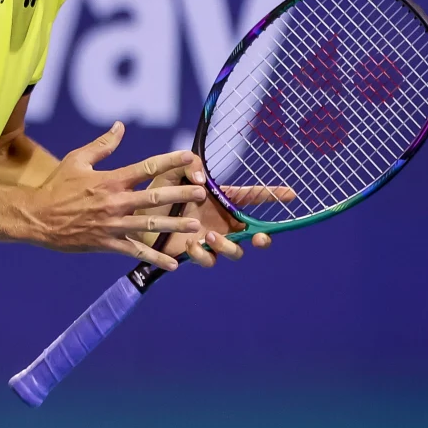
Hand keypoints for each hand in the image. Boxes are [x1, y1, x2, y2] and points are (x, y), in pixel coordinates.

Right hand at [31, 122, 207, 270]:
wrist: (36, 218)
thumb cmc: (56, 186)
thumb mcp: (77, 160)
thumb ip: (102, 145)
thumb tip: (120, 126)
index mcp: (110, 179)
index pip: (146, 167)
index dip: (170, 161)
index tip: (191, 156)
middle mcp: (114, 201)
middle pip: (154, 197)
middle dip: (180, 194)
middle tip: (202, 193)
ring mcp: (112, 224)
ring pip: (148, 225)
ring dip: (174, 225)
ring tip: (195, 225)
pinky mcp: (106, 243)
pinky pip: (134, 251)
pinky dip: (154, 258)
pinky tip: (172, 263)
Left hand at [140, 158, 295, 267]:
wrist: (136, 216)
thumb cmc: (157, 192)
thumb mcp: (173, 172)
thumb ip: (191, 166)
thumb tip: (203, 183)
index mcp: (220, 200)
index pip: (252, 196)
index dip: (273, 195)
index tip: (291, 194)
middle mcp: (220, 221)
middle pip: (253, 234)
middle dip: (262, 238)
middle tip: (261, 237)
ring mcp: (210, 239)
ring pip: (236, 251)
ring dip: (228, 246)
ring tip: (209, 236)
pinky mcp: (195, 254)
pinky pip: (209, 260)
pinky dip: (202, 254)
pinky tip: (191, 246)